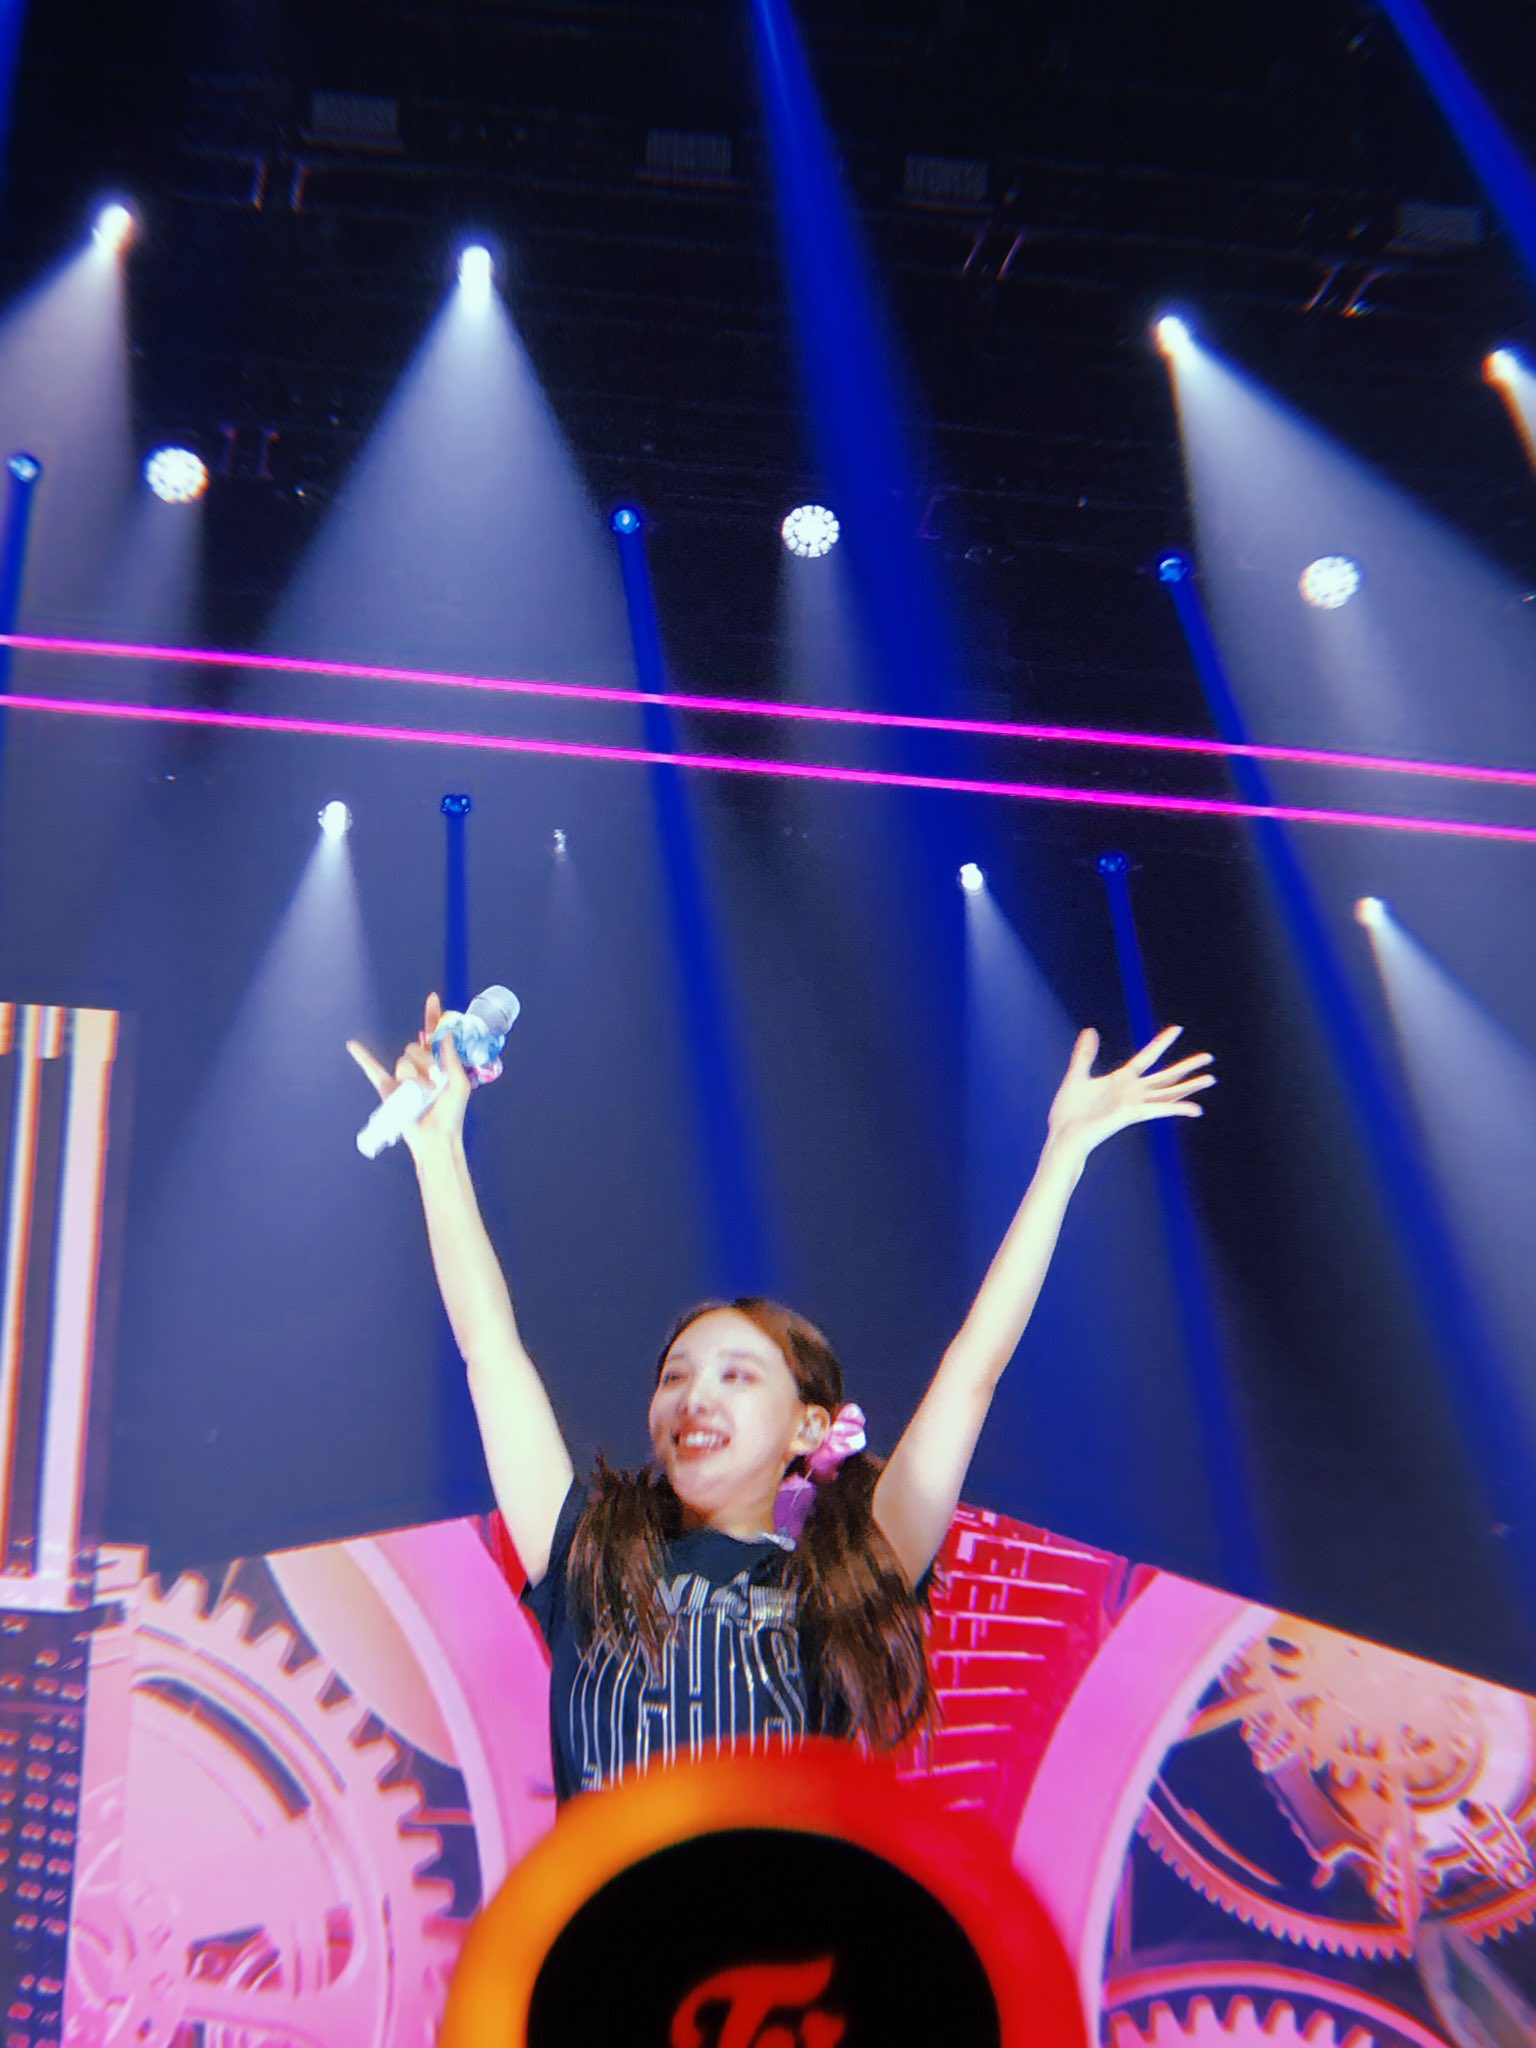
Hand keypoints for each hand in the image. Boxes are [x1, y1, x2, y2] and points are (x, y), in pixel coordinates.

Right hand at [346, 993, 470, 1159]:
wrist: (435, 1138)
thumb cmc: (451, 1114)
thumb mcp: (459, 1084)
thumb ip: (452, 1058)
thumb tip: (445, 1033)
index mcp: (437, 1063)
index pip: (433, 1034)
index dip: (433, 1016)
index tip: (432, 998)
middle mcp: (419, 1066)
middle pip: (415, 1048)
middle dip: (425, 1063)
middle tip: (435, 1082)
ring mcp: (402, 1077)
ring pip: (402, 1063)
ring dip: (413, 1078)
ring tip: (422, 1095)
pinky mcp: (388, 1089)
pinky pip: (373, 1069)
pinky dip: (362, 1057)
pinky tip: (352, 1045)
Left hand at [1046, 1025, 1213, 1158]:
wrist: (1064, 1134)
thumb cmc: (1069, 1111)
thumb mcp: (1077, 1075)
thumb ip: (1085, 1054)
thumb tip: (1090, 1029)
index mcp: (1121, 1080)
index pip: (1148, 1056)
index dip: (1162, 1042)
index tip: (1178, 1028)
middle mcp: (1133, 1092)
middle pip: (1166, 1076)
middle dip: (1188, 1067)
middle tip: (1209, 1057)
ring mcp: (1135, 1103)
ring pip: (1169, 1092)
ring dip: (1190, 1086)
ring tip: (1211, 1079)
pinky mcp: (1133, 1114)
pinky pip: (1160, 1109)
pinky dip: (1178, 1108)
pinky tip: (1196, 1109)